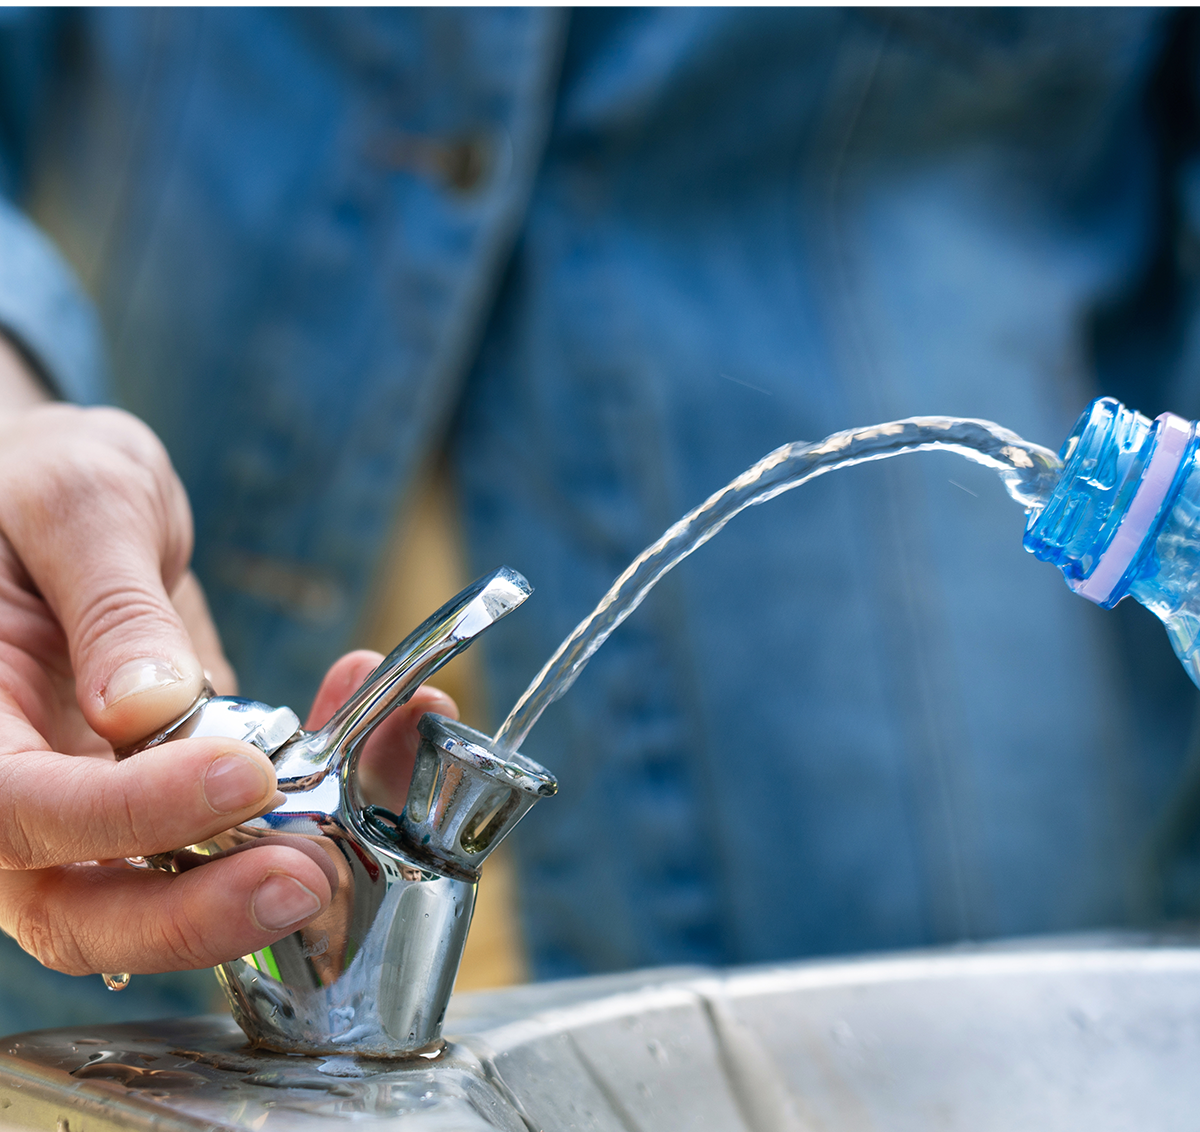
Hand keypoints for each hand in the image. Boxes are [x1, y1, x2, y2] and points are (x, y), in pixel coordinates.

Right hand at [0, 359, 454, 973]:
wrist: (54, 504)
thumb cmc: (35, 484)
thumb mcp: (76, 504)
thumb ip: (108, 604)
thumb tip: (145, 708)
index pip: (23, 811)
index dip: (130, 813)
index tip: (243, 776)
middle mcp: (17, 792)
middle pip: (83, 910)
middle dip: (197, 914)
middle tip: (306, 878)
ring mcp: (93, 809)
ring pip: (162, 898)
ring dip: (264, 878)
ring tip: (354, 833)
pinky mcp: (165, 797)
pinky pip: (231, 834)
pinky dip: (310, 807)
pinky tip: (382, 740)